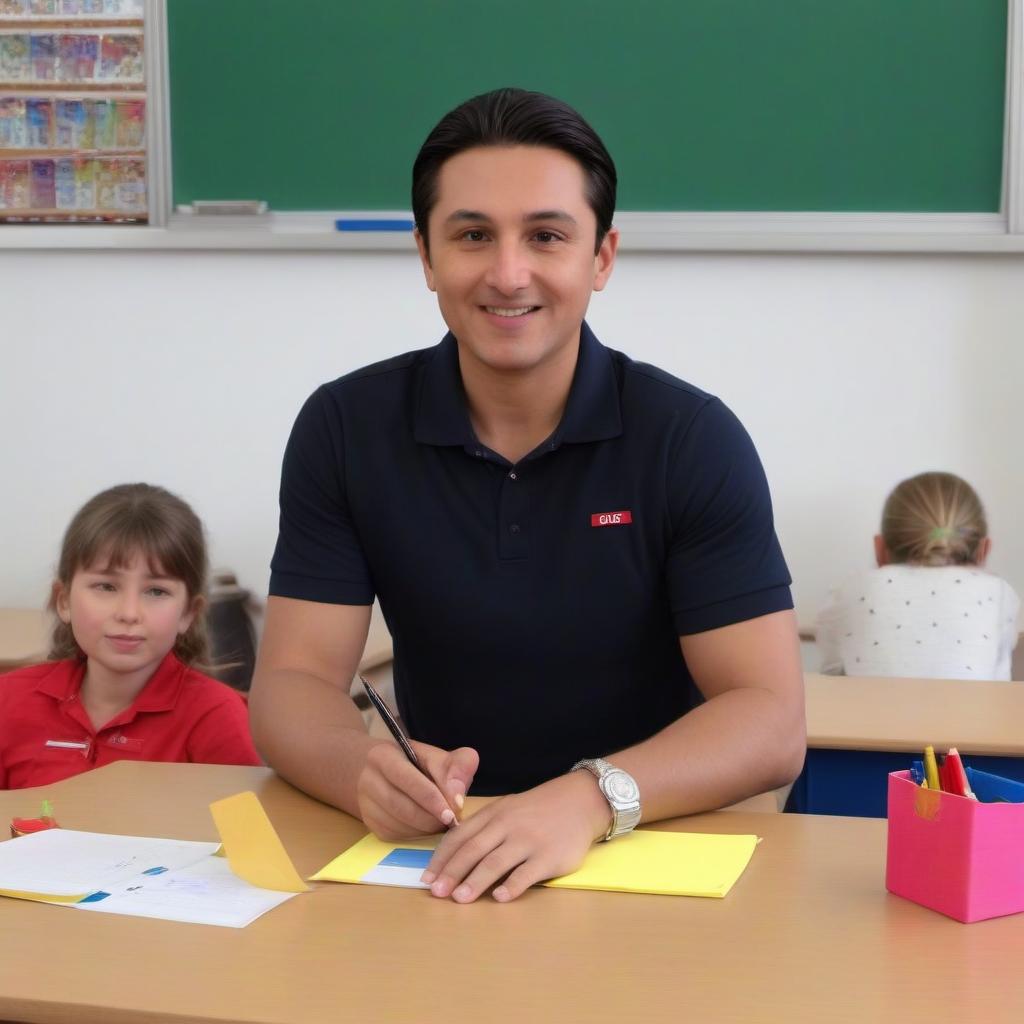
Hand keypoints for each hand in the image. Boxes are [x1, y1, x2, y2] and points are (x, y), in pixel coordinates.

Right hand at [356, 740, 477, 839]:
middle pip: (401, 806)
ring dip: (425, 828)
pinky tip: (427, 826)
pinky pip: (396, 835)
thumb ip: (456, 767)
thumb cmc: (417, 763)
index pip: (408, 780)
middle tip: (452, 821)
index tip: (453, 813)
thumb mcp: (438, 756)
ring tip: (442, 823)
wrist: (385, 772)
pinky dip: (416, 835)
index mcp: (384, 756)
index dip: (432, 799)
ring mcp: (366, 804)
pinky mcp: (371, 824)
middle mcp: (368, 780)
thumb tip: (457, 798)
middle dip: (431, 818)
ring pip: (398, 825)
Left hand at [421, 771, 612, 902]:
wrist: (579, 801)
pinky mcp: (549, 856)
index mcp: (494, 814)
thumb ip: (483, 828)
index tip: (427, 878)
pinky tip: (499, 898)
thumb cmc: (537, 810)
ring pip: (496, 861)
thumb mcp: (507, 808)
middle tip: (437, 893)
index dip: (442, 858)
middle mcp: (508, 825)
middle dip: (452, 872)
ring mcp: (529, 840)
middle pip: (474, 850)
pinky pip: (527, 873)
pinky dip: (511, 886)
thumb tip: (452, 855)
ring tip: (460, 899)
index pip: (460, 836)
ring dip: (475, 881)